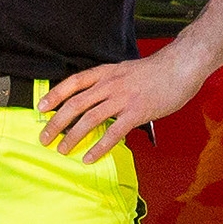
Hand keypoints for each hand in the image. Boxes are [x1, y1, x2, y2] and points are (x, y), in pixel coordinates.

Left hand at [39, 45, 200, 162]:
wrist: (181, 66)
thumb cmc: (157, 71)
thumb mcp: (127, 71)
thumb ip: (111, 83)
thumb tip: (99, 100)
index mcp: (106, 72)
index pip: (73, 82)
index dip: (54, 95)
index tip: (41, 107)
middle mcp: (110, 84)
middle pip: (75, 104)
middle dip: (55, 122)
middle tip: (44, 137)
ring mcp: (123, 98)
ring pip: (89, 119)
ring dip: (72, 136)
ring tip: (62, 149)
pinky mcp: (136, 113)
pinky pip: (113, 133)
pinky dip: (99, 147)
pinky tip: (89, 157)